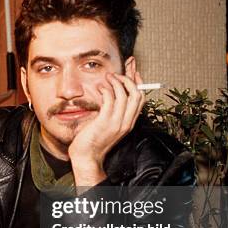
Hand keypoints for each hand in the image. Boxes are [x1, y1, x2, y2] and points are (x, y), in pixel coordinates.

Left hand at [69, 71, 144, 186]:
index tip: (132, 71)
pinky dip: (106, 89)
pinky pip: (111, 99)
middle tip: (119, 72)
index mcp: (129, 122)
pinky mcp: (105, 121)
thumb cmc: (93, 140)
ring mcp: (117, 122)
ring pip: (126, 95)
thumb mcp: (107, 124)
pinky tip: (100, 87)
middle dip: (130, 79)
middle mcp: (126, 122)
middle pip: (138, 94)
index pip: (141, 98)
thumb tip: (110, 92)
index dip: (139, 82)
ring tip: (108, 77)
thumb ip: (112, 111)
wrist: (86, 156)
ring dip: (117, 82)